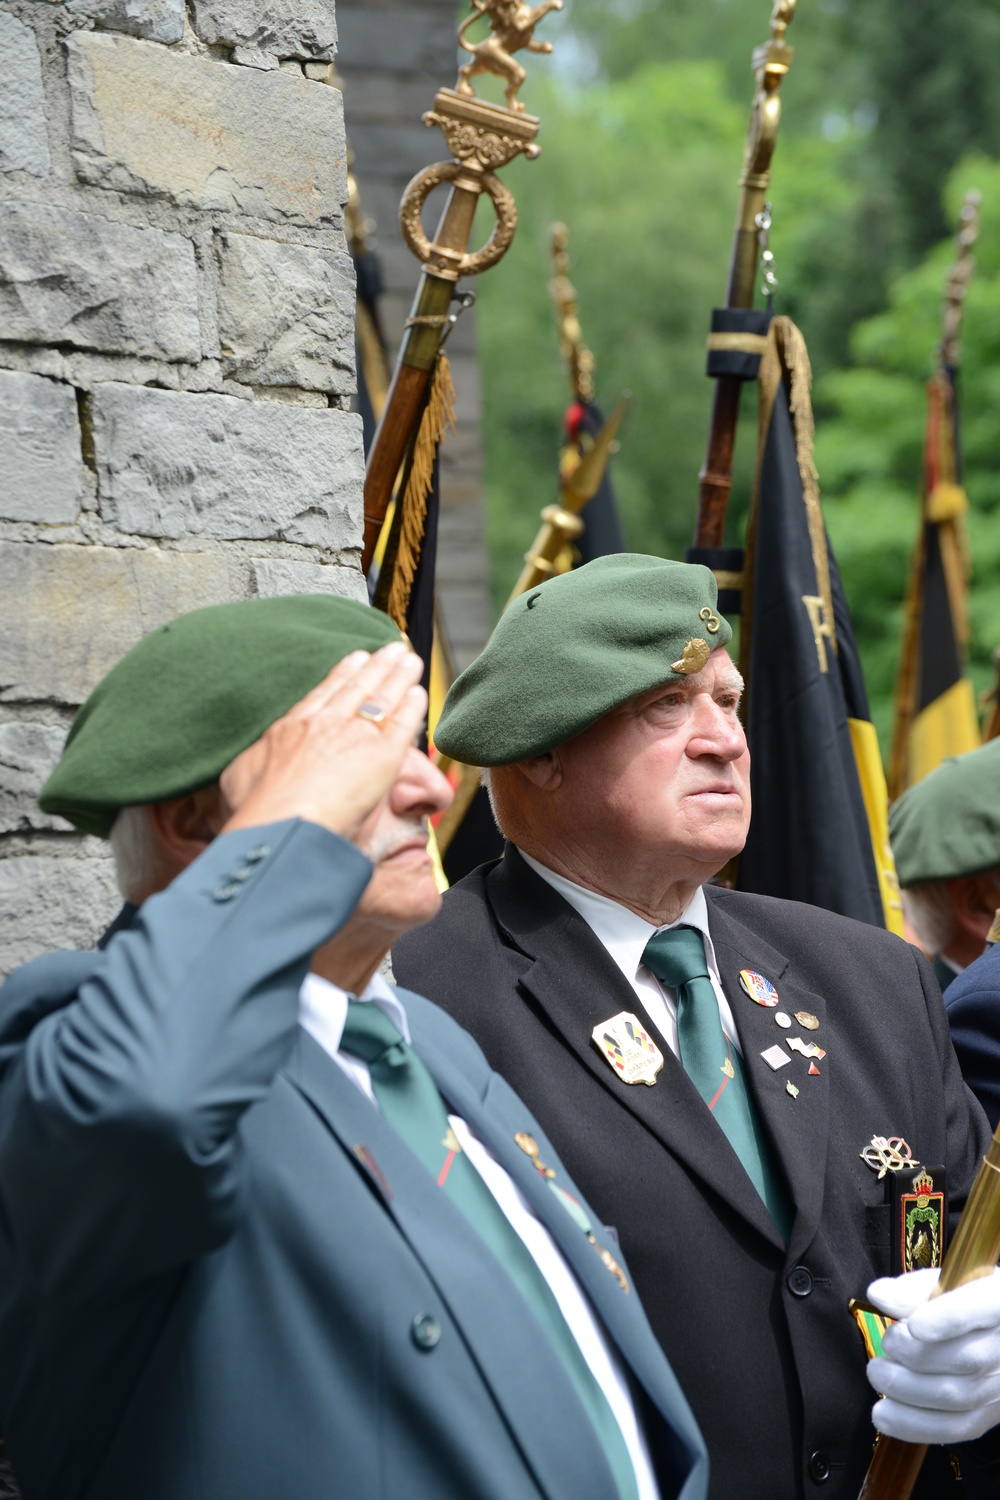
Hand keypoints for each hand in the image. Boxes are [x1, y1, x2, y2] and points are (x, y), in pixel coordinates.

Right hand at [220, 642, 426, 842]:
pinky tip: (419, 694)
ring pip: (382, 697)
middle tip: (390, 649)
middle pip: (357, 687)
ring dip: (398, 676)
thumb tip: (249, 766)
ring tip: (410, 660)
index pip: (323, 694)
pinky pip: (402, 724)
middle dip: (376, 666)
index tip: (355, 658)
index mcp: (292, 728)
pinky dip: (412, 707)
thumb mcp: (239, 778)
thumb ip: (251, 765)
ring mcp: (355, 735)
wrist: (284, 823)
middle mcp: (325, 724)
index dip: (342, 674)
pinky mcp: (383, 754)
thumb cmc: (257, 809)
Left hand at [866, 1267, 999, 1442]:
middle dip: (915, 1355)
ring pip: (960, 1397)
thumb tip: (878, 1295)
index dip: (946, 1320)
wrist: (993, 1334)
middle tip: (886, 1344)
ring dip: (908, 1391)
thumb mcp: (946, 1281)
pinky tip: (885, 1415)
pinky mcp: (990, 1415)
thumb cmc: (964, 1299)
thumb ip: (914, 1287)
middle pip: (969, 1359)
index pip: (981, 1308)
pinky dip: (915, 1425)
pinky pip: (956, 1428)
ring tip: (878, 1373)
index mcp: (998, 1301)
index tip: (913, 1327)